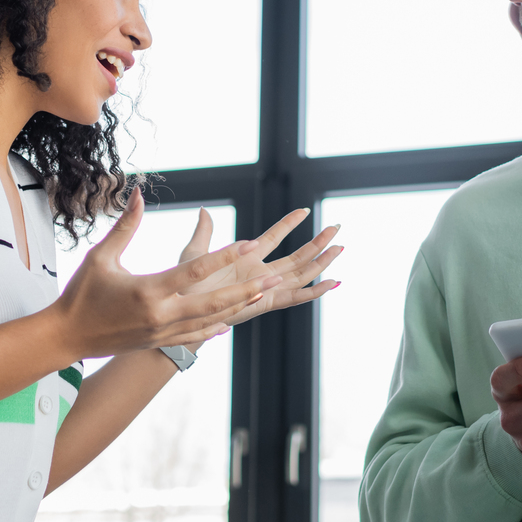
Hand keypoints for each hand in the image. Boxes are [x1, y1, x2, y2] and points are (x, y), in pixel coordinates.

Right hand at [49, 193, 285, 361]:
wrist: (66, 337)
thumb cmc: (81, 294)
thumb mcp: (100, 257)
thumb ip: (126, 226)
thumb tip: (140, 194)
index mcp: (148, 290)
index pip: (194, 270)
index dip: (224, 256)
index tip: (248, 244)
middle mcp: (160, 315)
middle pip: (212, 302)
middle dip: (244, 290)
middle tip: (272, 277)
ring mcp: (162, 332)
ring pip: (209, 321)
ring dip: (237, 307)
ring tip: (261, 294)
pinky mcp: (158, 342)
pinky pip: (194, 336)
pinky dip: (214, 328)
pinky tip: (229, 320)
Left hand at [177, 208, 341, 338]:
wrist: (181, 311)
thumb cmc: (185, 286)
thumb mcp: (195, 253)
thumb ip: (204, 232)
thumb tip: (204, 210)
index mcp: (246, 259)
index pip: (274, 237)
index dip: (288, 223)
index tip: (304, 210)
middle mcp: (260, 274)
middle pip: (297, 256)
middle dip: (318, 242)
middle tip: (337, 228)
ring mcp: (266, 288)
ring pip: (302, 274)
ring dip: (321, 262)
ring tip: (340, 248)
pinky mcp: (267, 303)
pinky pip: (296, 297)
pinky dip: (315, 291)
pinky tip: (332, 282)